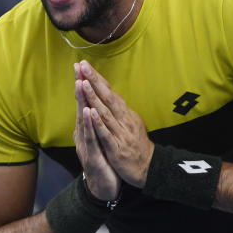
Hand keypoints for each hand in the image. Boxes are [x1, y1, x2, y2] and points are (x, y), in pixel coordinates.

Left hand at [76, 60, 153, 187]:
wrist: (150, 168)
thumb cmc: (137, 145)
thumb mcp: (131, 124)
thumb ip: (120, 111)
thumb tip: (112, 95)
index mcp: (125, 114)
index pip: (109, 92)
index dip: (97, 78)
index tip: (85, 64)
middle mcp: (123, 120)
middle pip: (107, 97)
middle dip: (94, 81)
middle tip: (83, 65)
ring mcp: (120, 134)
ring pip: (105, 113)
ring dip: (94, 97)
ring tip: (83, 83)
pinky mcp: (117, 148)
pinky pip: (107, 134)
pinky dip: (99, 123)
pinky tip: (91, 113)